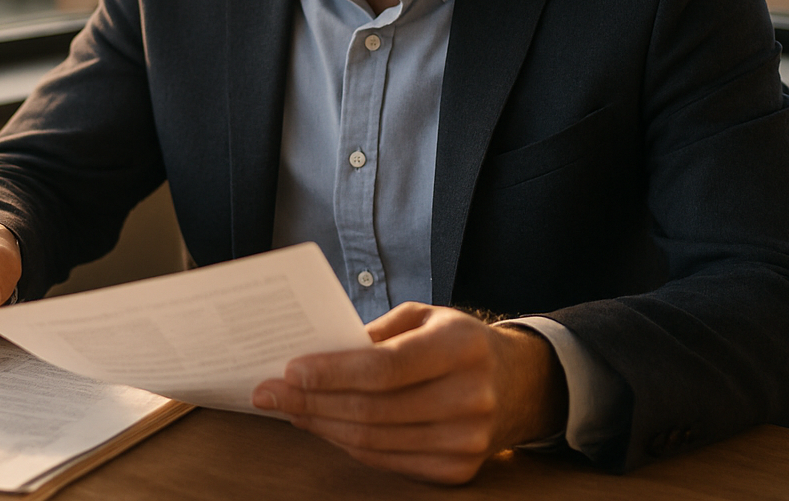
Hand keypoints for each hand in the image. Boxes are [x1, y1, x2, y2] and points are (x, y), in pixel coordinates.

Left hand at [251, 302, 565, 483]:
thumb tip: (316, 353)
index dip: (333, 372)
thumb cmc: (457, 343)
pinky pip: (387, 461)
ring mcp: (467, 440)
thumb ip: (376, 334)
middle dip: (311, 402)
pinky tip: (324, 425)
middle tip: (269, 393)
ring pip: (374, 441)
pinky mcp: (458, 470)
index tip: (290, 370)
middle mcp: (470, 397)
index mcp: (461, 347)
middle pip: (372, 409)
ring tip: (289, 408)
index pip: (386, 367)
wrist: (519, 384)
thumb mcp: (425, 318)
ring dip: (322, 425)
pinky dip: (348, 444)